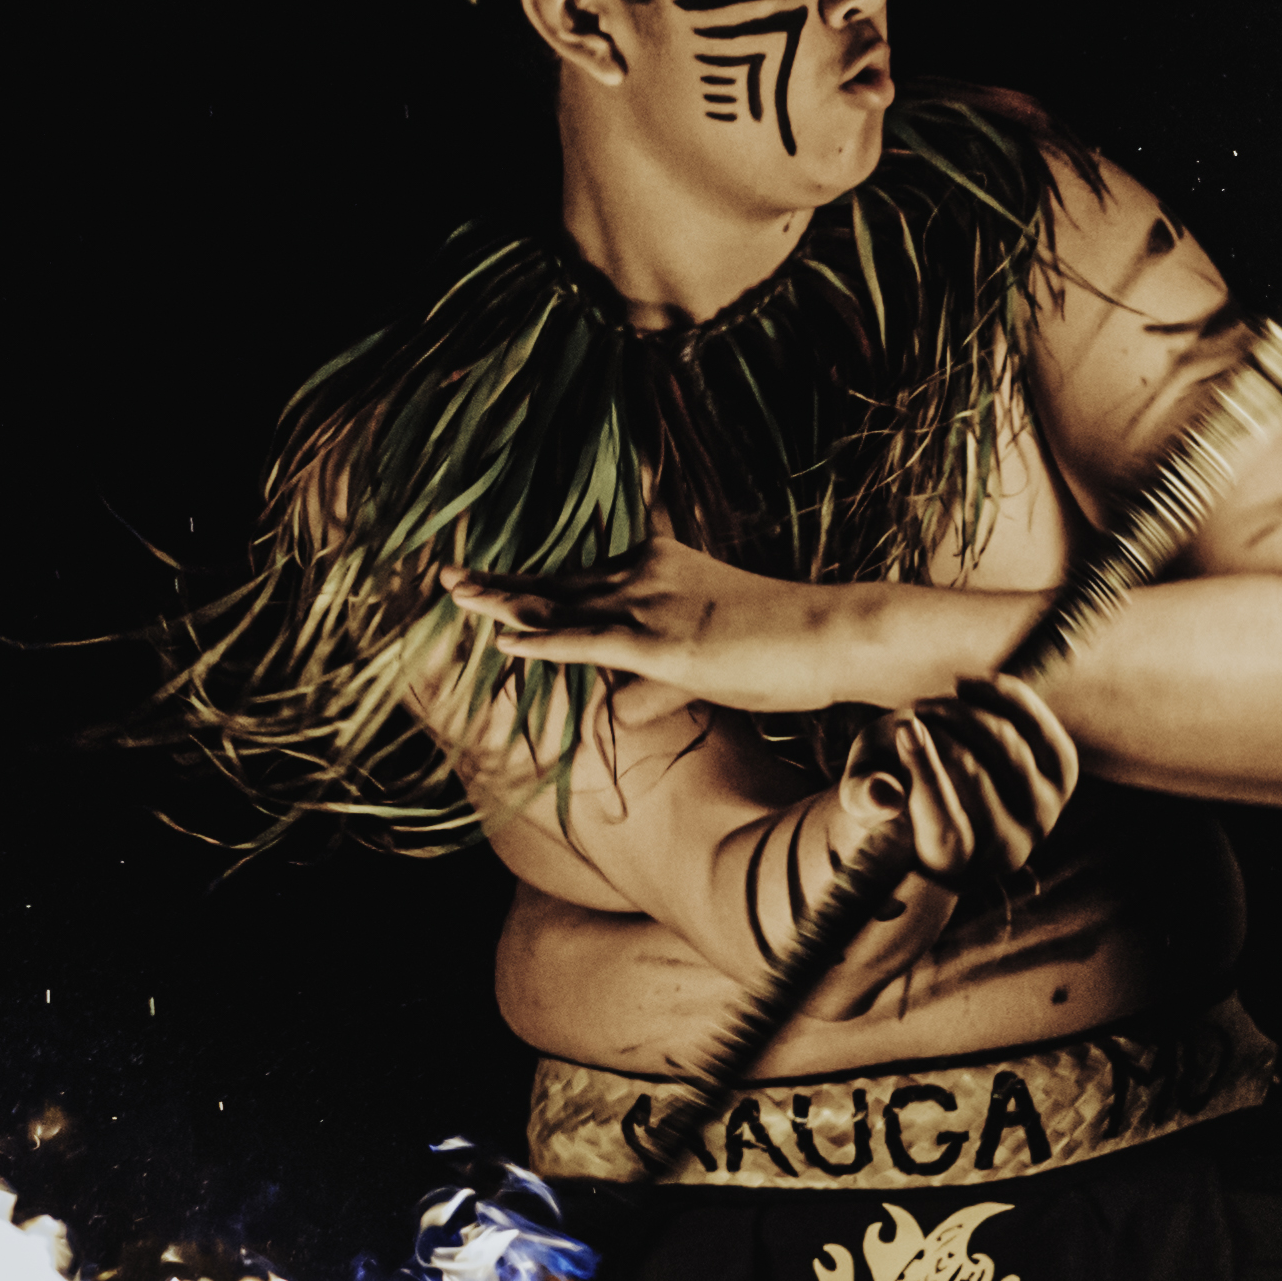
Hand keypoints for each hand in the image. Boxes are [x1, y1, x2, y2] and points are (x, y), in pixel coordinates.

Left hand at [443, 535, 869, 716]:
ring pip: (563, 605)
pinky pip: (591, 642)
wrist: (834, 634)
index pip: (579, 577)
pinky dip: (545, 644)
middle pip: (557, 582)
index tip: (487, 579)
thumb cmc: (782, 649)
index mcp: (658, 566)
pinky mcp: (665, 644)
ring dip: (505, 603)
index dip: (529, 583)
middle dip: (500, 584)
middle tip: (447, 576)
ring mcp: (653, 605)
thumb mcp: (705, 665)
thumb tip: (617, 715)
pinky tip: (505, 644)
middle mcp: (647, 574)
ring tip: (456, 595)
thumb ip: (654, 685)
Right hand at [844, 672, 1081, 917]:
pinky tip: (965, 687)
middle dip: (938, 733)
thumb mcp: (863, 793)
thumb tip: (884, 797)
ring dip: (962, 713)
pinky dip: (1002, 696)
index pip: (946, 827)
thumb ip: (863, 797)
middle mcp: (1007, 851)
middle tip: (910, 717)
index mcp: (954, 866)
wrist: (944, 785)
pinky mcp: (1062, 776)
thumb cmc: (893, 790)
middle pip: (975, 776)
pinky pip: (1037, 724)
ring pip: (1006, 745)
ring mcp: (1042, 815)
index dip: (926, 774)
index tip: (905, 727)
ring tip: (930, 708)